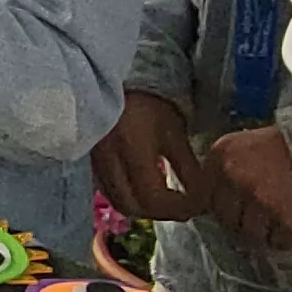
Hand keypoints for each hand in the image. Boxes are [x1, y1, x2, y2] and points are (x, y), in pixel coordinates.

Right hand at [94, 92, 214, 220]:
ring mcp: (95, 163)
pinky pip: (108, 190)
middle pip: (132, 206)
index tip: (197, 206)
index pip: (154, 198)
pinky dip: (127, 197)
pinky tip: (141, 188)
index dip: (177, 209)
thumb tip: (200, 199)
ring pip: (117, 201)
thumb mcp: (173, 133)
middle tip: (181, 207)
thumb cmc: (150, 102)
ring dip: (142, 207)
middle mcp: (109, 161)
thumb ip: (187, 168)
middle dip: (159, 213)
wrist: (114, 79)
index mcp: (133, 151)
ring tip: (163, 199)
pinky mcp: (91, 161)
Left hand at [208, 125, 291, 251]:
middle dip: (243, 223)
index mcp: (222, 154)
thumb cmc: (290, 145)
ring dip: (266, 232)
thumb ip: (226, 170)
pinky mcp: (287, 217)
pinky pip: (278, 242)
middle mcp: (236, 174)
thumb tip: (204, 207)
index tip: (234, 209)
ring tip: (283, 214)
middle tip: (265, 213)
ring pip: (250, 235)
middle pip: (225, 220)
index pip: (201, 199)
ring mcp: (261, 197)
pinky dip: (288, 237)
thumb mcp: (247, 145)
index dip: (220, 208)